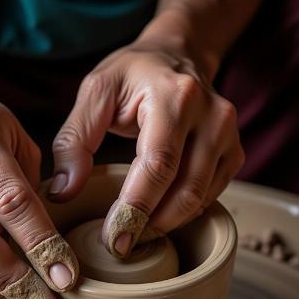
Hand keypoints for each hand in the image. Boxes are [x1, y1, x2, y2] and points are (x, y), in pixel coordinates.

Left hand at [50, 41, 243, 256]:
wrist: (178, 54)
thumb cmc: (133, 74)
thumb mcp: (94, 93)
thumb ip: (74, 141)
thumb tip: (64, 192)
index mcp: (176, 97)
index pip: (159, 165)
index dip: (136, 208)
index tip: (115, 239)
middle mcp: (212, 116)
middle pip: (185, 189)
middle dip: (152, 224)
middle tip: (121, 244)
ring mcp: (228, 135)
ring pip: (201, 198)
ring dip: (167, 223)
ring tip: (136, 231)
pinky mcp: (234, 152)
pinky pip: (211, 195)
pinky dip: (185, 212)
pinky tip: (159, 215)